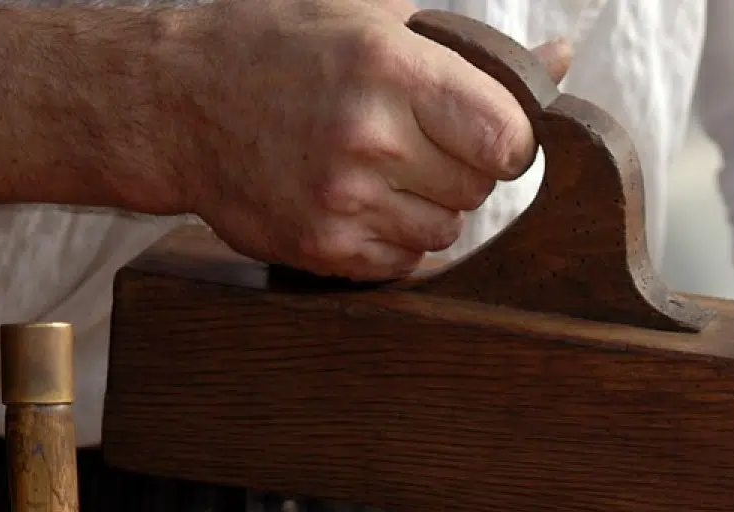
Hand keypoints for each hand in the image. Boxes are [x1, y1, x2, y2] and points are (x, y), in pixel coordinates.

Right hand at [156, 0, 571, 279]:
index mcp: (392, 68)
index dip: (506, 142)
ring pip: (445, 232)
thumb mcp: (371, 16)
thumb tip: (563, 59)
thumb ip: (472, 47)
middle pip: (480, 189)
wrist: (170, 100)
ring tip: (377, 169)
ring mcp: (343, 198)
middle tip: (415, 144)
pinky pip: (402, 264)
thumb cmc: (277, 45)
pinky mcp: (321, 246)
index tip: (483, 135)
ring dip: (426, 208)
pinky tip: (354, 200)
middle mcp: (370, 135)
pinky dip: (391, 241)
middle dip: (460, 170)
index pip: (511, 139)